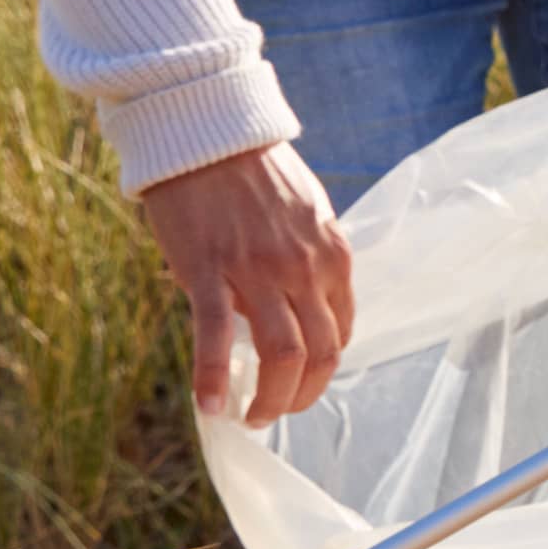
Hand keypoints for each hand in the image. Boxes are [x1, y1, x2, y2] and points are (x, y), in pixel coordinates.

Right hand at [140, 142, 354, 425]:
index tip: (300, 382)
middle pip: (319, 354)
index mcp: (333, 255)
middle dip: (302, 395)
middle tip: (275, 412)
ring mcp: (258, 271)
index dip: (322, 368)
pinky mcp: (209, 269)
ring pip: (281, 354)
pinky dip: (214, 377)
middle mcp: (304, 267)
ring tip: (250, 416)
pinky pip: (214, 336)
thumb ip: (310, 262)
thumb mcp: (306, 216)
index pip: (340, 332)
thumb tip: (299, 308)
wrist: (206, 132)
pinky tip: (210, 406)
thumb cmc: (253, 174)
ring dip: (270, 399)